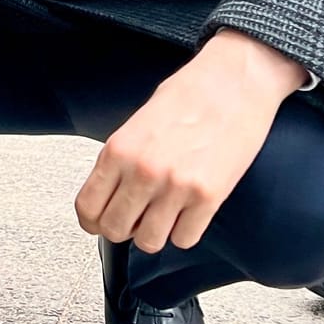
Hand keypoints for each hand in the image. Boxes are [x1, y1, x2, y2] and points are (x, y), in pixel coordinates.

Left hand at [75, 29, 305, 252]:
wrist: (236, 81)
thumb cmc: (192, 94)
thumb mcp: (139, 122)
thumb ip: (121, 159)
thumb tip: (110, 194)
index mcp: (119, 149)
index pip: (88, 207)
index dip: (92, 221)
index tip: (101, 221)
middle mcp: (143, 171)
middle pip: (114, 230)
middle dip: (123, 229)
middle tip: (135, 218)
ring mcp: (176, 186)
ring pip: (149, 242)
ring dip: (154, 234)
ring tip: (164, 216)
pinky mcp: (209, 197)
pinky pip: (185, 239)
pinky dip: (185, 232)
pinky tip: (189, 213)